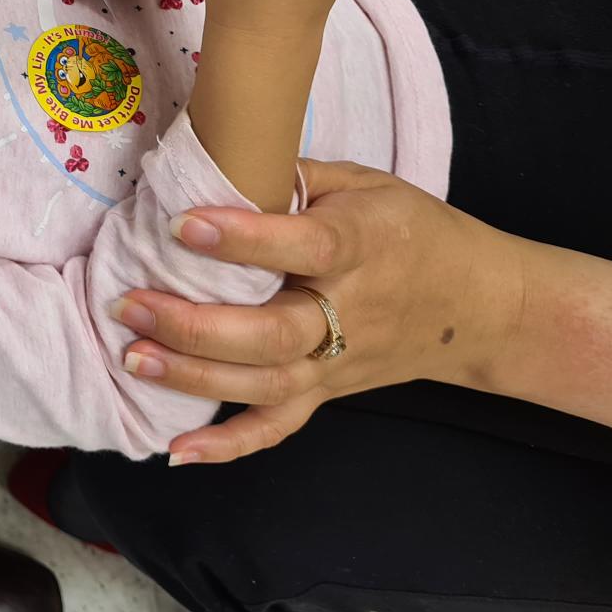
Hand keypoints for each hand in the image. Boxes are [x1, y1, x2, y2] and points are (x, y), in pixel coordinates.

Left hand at [109, 160, 526, 464]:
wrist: (481, 306)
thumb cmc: (412, 230)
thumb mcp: (365, 183)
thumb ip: (294, 172)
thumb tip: (216, 160)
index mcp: (360, 246)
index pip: (301, 248)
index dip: (243, 240)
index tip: (181, 225)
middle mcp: (349, 311)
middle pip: (274, 333)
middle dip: (195, 325)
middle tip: (130, 304)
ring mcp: (337, 361)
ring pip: (267, 383)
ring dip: (194, 377)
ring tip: (132, 355)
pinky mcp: (328, 392)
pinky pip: (279, 427)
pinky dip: (230, 446)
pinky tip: (176, 452)